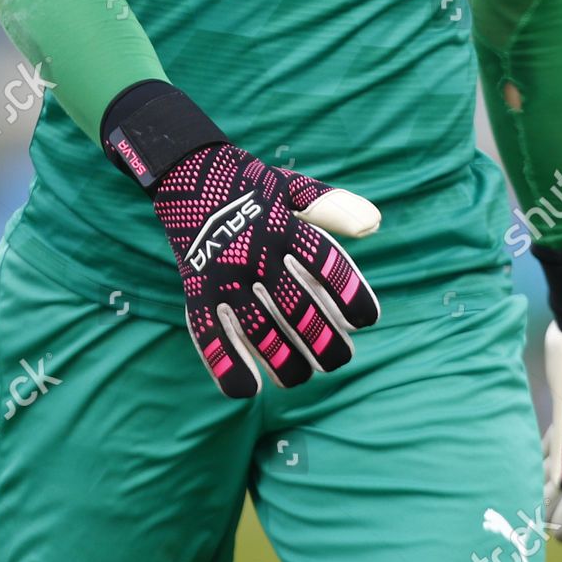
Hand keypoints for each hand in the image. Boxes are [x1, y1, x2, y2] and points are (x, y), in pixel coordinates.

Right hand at [152, 143, 380, 397]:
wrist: (186, 172)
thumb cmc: (251, 186)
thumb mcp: (292, 188)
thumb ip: (331, 207)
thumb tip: (374, 224)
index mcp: (283, 225)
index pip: (326, 264)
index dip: (351, 294)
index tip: (369, 320)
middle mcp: (255, 252)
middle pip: (297, 307)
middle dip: (324, 341)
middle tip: (340, 358)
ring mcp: (225, 273)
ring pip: (259, 329)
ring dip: (285, 360)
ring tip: (302, 376)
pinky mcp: (197, 288)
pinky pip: (209, 333)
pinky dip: (226, 363)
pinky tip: (249, 389)